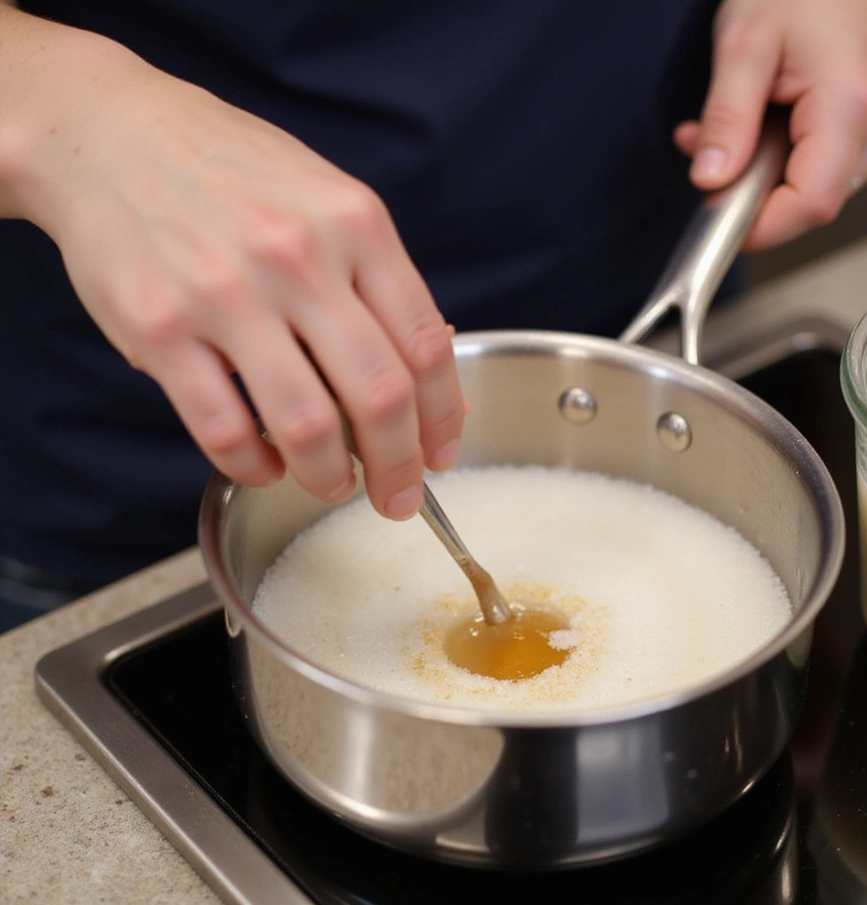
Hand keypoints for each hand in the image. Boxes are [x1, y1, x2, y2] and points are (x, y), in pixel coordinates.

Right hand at [0, 14, 464, 518]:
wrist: (112, 133)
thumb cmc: (233, 173)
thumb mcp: (329, 201)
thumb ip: (380, 284)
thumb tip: (428, 378)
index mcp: (355, 225)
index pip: (426, 346)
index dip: (443, 418)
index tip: (440, 453)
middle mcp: (298, 258)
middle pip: (379, 396)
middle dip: (399, 468)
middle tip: (398, 497)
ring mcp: (225, 294)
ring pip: (306, 426)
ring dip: (330, 477)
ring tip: (333, 484)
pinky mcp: (160, 330)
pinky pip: (224, 431)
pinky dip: (254, 467)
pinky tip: (264, 466)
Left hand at [674, 0, 866, 249]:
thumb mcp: (743, 45)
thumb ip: (726, 120)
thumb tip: (711, 181)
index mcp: (854, 104)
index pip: (810, 206)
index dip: (761, 226)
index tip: (718, 218)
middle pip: (812, 202)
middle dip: (753, 192)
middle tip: (711, 153)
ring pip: (816, 189)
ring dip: (763, 175)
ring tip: (736, 128)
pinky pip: (825, 167)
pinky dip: (783, 160)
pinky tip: (762, 127)